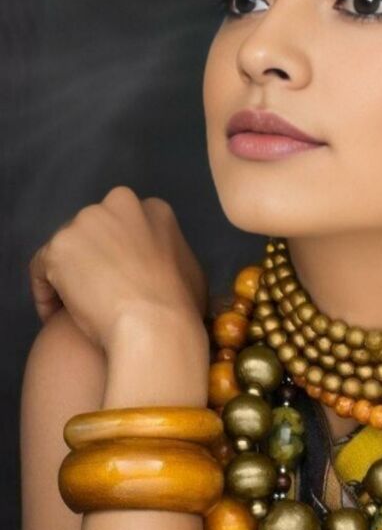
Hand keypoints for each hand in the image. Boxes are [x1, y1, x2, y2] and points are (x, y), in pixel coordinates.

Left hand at [28, 185, 209, 354]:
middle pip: (95, 230)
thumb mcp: (190, 269)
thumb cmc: (180, 305)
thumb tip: (164, 266)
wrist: (154, 325)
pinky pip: (43, 269)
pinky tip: (56, 315)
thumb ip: (170, 256)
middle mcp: (118, 204)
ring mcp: (86, 222)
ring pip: (68, 248)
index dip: (121, 255)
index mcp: (153, 209)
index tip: (122, 280)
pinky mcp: (58, 246)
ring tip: (74, 309)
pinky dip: (47, 292)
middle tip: (97, 293)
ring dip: (69, 274)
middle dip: (93, 258)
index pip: (126, 226)